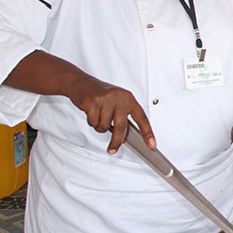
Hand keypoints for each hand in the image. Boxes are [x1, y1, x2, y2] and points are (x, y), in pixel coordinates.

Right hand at [3, 50, 156, 153]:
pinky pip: (93, 122)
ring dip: (99, 126)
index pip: (142, 117)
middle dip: (117, 141)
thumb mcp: (117, 100)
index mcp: (128, 98)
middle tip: (112, 149)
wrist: (81, 83)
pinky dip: (91, 122)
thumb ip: (123, 114)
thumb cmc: (100, 94)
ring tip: (97, 115)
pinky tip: (90, 112)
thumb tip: (126, 135)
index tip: (152, 144)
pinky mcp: (93, 101)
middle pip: (122, 126)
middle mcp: (119, 97)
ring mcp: (106, 99)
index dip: (148, 132)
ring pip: (105, 126)